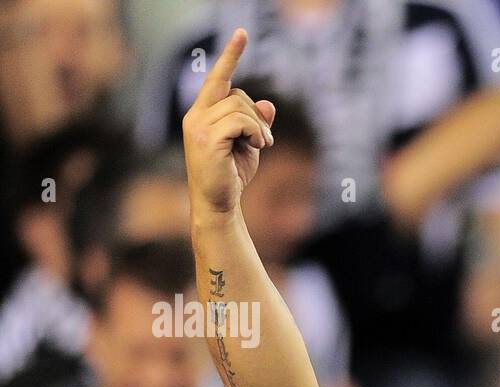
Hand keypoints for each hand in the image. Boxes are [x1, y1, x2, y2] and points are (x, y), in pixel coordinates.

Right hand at [181, 28, 275, 218]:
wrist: (219, 203)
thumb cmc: (232, 174)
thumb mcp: (249, 144)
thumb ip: (255, 122)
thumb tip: (267, 104)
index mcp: (202, 113)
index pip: (217, 78)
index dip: (230, 55)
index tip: (242, 33)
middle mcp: (195, 115)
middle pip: (236, 94)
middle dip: (256, 115)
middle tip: (263, 140)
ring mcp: (198, 125)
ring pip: (240, 107)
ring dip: (259, 127)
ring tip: (261, 146)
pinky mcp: (207, 138)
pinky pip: (241, 121)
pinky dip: (256, 133)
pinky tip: (258, 147)